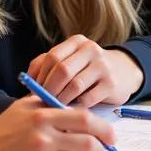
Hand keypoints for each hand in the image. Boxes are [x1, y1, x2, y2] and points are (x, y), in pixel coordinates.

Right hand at [0, 97, 114, 150]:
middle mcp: (44, 137)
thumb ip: (48, 103)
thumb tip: (78, 107)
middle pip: (89, 143)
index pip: (84, 119)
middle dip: (102, 150)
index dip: (104, 127)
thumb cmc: (1, 129)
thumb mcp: (22, 108)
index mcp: (42, 116)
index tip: (110, 135)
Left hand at [28, 36, 142, 106]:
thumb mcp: (70, 60)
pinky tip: (73, 109)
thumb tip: (27, 80)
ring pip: (75, 85)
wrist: (123, 71)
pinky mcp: (112, 83)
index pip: (52, 57)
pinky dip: (77, 106)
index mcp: (76, 42)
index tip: (34, 90)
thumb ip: (47, 65)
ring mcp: (103, 66)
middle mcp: (91, 49)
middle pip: (62, 70)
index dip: (40, 75)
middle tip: (43, 102)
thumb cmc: (87, 69)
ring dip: (62, 99)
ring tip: (56, 107)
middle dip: (49, 89)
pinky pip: (88, 99)